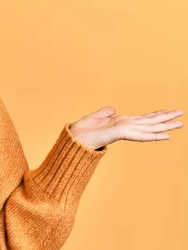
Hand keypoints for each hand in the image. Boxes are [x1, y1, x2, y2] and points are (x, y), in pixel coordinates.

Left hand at [68, 106, 183, 149]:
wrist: (73, 140)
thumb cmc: (81, 131)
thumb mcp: (95, 117)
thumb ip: (105, 113)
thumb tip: (113, 109)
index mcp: (121, 123)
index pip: (142, 118)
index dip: (155, 115)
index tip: (167, 112)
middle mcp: (125, 126)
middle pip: (149, 121)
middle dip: (165, 118)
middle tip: (181, 114)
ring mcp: (124, 130)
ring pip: (149, 127)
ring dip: (165, 125)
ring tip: (180, 123)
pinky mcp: (120, 133)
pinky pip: (140, 134)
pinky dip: (154, 135)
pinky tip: (166, 136)